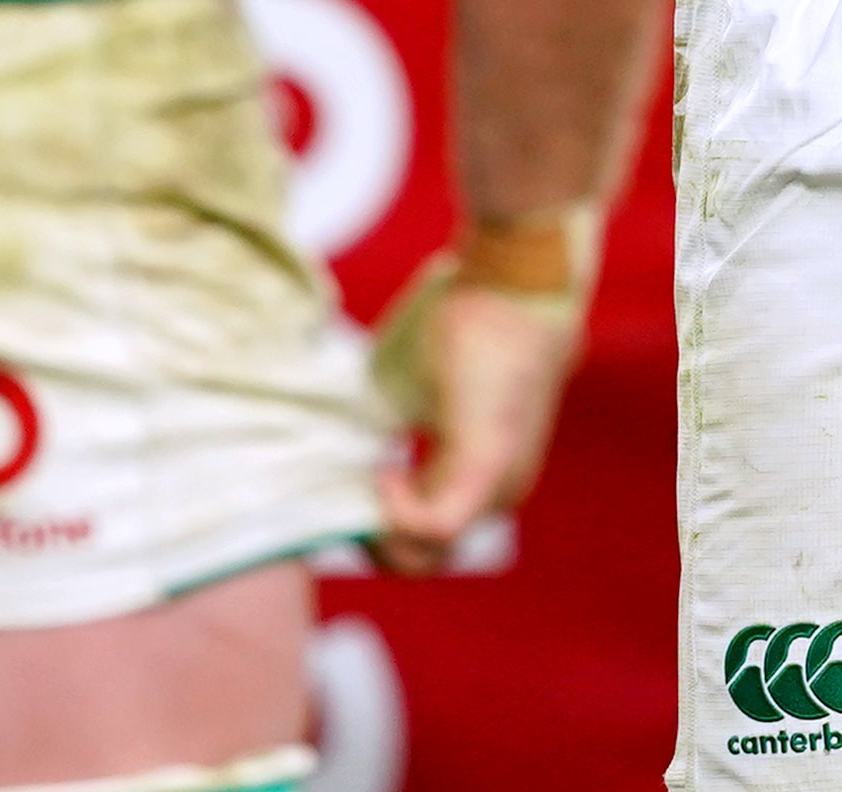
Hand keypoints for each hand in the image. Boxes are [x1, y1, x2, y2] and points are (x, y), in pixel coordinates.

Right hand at [367, 219, 592, 573]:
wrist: (513, 282)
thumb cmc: (460, 323)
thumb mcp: (400, 389)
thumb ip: (378, 432)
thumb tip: (328, 457)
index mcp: (475, 477)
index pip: (420, 537)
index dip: (371, 532)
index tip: (337, 500)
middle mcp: (493, 495)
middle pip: (422, 559)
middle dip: (373, 544)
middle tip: (340, 503)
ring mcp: (494, 488)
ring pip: (429, 554)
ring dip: (382, 533)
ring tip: (363, 481)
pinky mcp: (484, 467)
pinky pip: (437, 526)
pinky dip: (399, 512)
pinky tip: (382, 473)